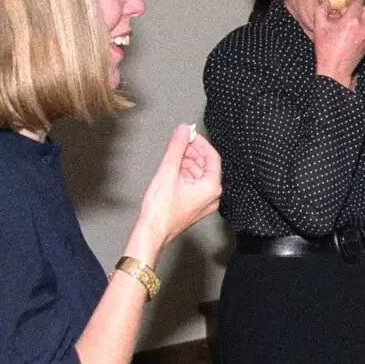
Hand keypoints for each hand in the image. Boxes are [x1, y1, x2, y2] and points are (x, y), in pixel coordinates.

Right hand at [129, 124, 221, 261]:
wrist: (152, 232)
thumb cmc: (161, 209)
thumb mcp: (168, 171)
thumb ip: (177, 148)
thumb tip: (183, 130)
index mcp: (212, 188)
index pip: (212, 157)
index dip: (201, 143)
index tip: (190, 133)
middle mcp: (212, 196)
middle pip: (206, 165)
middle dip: (193, 151)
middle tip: (181, 140)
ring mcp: (204, 202)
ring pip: (199, 174)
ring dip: (188, 161)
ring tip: (175, 152)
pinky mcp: (195, 205)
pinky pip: (194, 184)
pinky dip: (185, 173)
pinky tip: (174, 166)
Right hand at [310, 0, 364, 84]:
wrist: (335, 69)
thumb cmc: (326, 49)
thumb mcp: (319, 26)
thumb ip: (322, 10)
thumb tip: (327, 2)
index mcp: (351, 21)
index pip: (356, 3)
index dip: (349, 2)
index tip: (342, 5)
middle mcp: (362, 28)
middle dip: (358, 9)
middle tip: (347, 13)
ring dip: (361, 18)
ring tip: (349, 23)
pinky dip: (362, 28)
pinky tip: (351, 32)